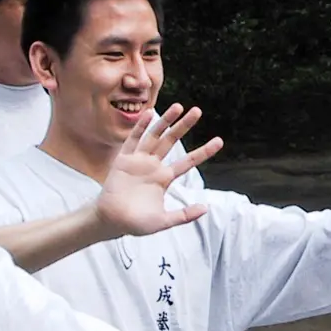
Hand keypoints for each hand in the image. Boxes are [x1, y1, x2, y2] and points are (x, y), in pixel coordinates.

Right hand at [94, 104, 223, 237]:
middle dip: (184, 126)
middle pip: (172, 141)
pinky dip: (140, 127)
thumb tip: (206, 208)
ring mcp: (139, 161)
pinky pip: (133, 140)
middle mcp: (153, 166)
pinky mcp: (124, 160)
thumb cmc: (136, 223)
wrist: (111, 222)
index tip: (219, 141)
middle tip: (197, 111)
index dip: (203, 151)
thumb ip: (184, 215)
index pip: (188, 161)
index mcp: (164, 178)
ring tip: (178, 107)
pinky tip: (149, 114)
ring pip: (155, 136)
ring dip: (165, 121)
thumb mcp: (163, 221)